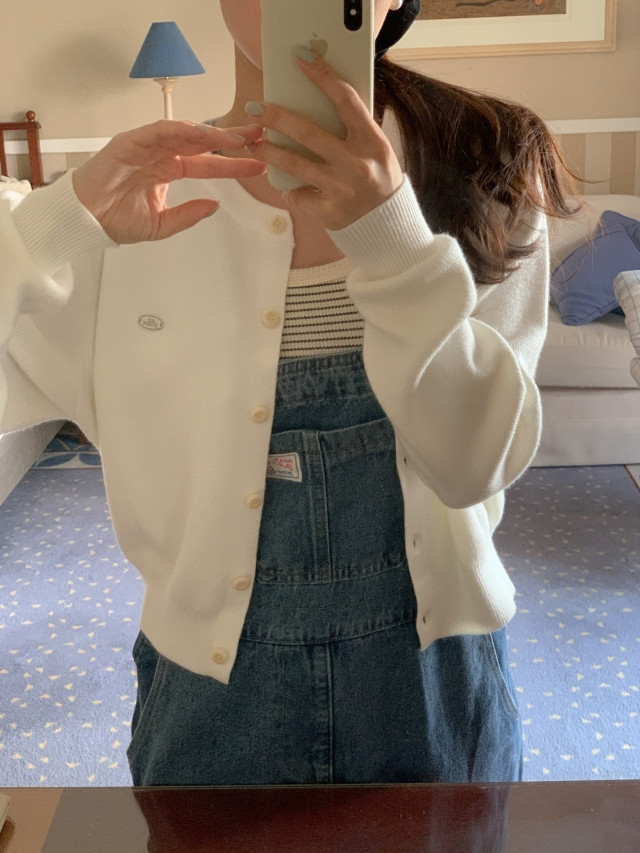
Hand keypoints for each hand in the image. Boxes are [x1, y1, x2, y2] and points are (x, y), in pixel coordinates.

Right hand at [72, 121, 264, 242]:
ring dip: (212, 133)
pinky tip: (201, 132)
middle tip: (259, 138)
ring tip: (237, 138)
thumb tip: (215, 206)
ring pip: (186, 133)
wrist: (86, 221)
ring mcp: (147, 146)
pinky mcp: (130, 142)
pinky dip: (180, 129)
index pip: (208, 163)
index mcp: (170, 170)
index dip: (233, 164)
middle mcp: (161, 154)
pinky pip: (158, 130)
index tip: (258, 166)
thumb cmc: (115, 219)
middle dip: (231, 139)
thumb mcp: (162, 225)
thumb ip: (189, 215)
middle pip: (203, 142)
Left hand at [245, 49, 403, 230]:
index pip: (346, 101)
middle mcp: (357, 165)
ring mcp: (341, 190)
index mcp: (372, 142)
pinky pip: (298, 195)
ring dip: (269, 151)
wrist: (387, 225)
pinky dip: (289, 189)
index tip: (301, 57)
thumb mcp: (374, 149)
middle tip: (255, 108)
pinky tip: (288, 186)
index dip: (323, 77)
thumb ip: (352, 129)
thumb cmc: (377, 178)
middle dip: (277, 118)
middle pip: (308, 133)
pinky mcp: (329, 212)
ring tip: (254, 143)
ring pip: (294, 165)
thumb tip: (315, 99)